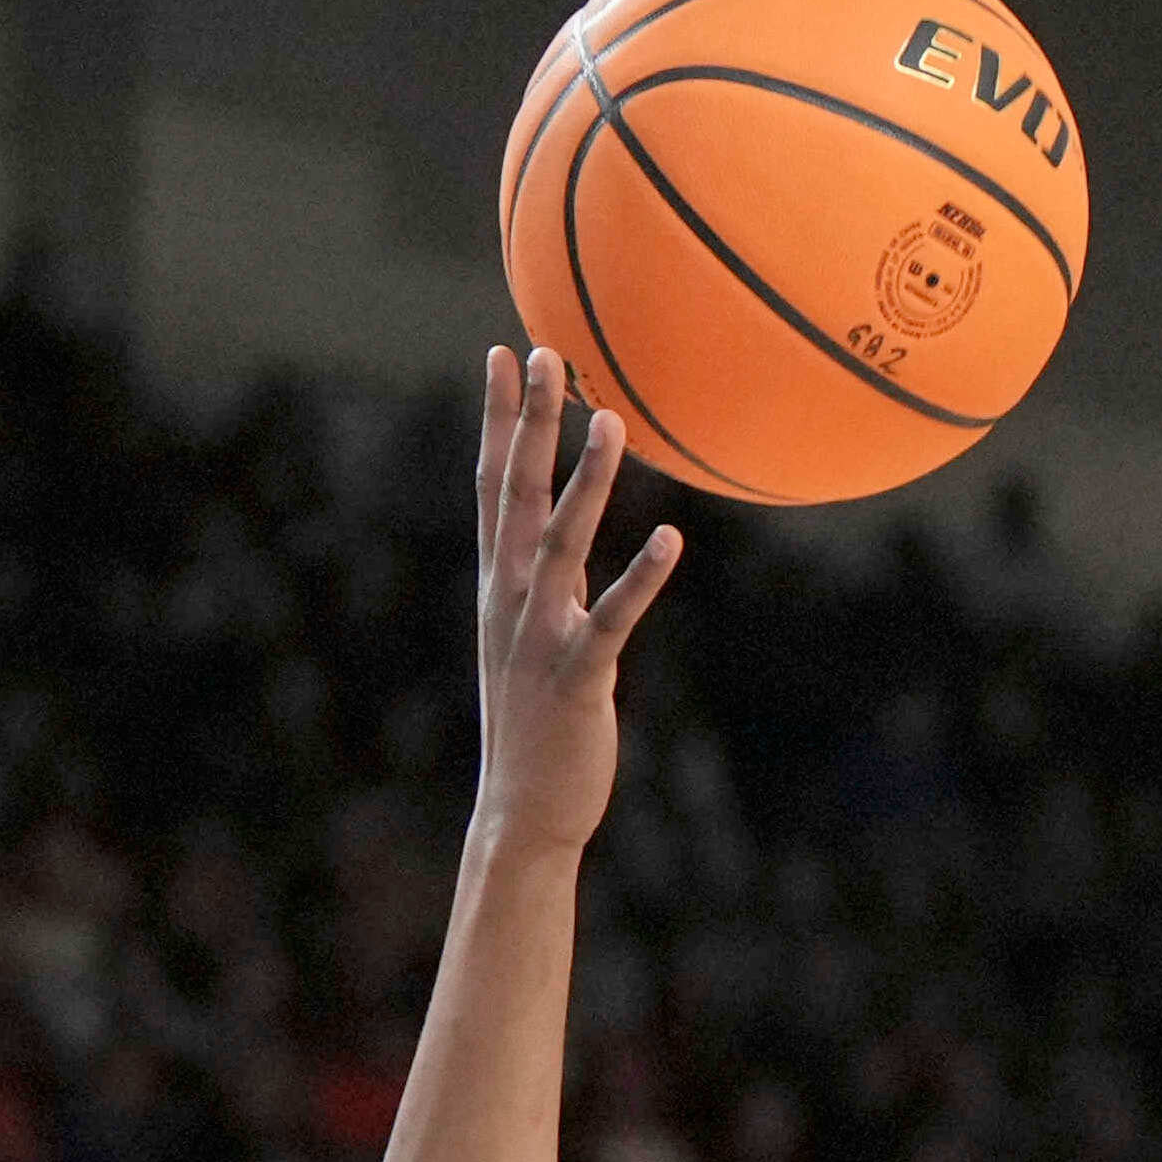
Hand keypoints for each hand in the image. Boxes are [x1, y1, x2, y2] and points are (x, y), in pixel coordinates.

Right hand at [462, 343, 678, 851]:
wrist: (522, 810)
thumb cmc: (535, 723)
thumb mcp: (531, 636)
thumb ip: (547, 581)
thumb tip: (564, 530)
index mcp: (498, 586)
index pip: (491, 485)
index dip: (495, 419)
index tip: (502, 354)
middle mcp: (510, 600)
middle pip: (515, 494)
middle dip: (528, 422)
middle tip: (544, 352)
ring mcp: (540, 637)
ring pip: (561, 543)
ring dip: (586, 481)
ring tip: (609, 420)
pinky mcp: (578, 677)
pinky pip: (612, 620)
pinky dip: (638, 580)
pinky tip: (670, 540)